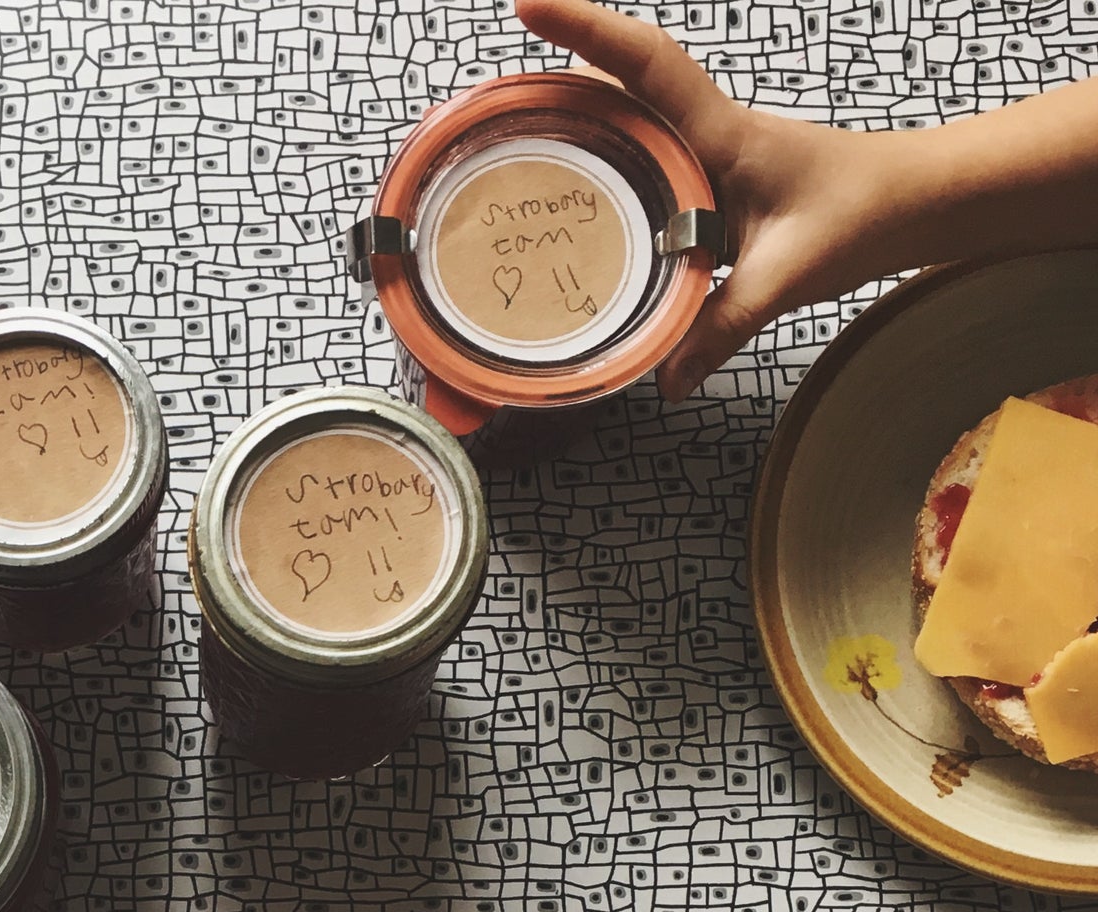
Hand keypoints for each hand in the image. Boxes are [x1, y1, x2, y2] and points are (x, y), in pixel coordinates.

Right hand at [516, 0, 888, 398]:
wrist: (914, 202)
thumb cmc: (864, 214)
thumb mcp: (787, 276)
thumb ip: (720, 328)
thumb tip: (665, 379)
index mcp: (719, 134)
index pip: (645, 65)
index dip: (585, 28)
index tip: (529, 5)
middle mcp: (705, 134)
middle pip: (618, 87)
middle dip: (555, 80)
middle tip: (492, 102)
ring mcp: (706, 157)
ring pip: (628, 128)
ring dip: (575, 126)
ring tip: (514, 148)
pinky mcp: (710, 185)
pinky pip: (645, 170)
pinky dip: (606, 175)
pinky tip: (579, 207)